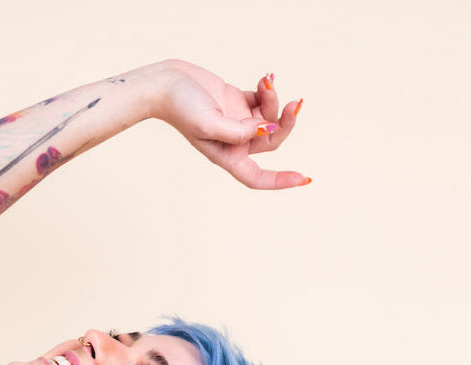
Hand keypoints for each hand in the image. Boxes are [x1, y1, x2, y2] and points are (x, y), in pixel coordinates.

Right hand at [147, 60, 308, 190]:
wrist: (166, 83)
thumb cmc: (181, 108)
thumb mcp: (209, 124)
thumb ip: (239, 131)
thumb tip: (267, 128)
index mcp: (227, 155)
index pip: (257, 177)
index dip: (281, 181)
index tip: (304, 178)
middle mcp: (234, 141)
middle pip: (272, 139)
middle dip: (286, 122)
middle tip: (296, 103)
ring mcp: (237, 121)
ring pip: (270, 117)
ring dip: (274, 99)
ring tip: (266, 81)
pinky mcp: (237, 101)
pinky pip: (262, 99)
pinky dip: (268, 89)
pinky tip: (266, 78)